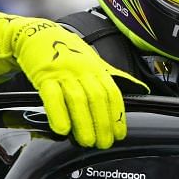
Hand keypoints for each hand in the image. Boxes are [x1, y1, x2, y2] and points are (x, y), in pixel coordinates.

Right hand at [0, 13, 143, 147]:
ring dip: (84, 123)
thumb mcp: (93, 61)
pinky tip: (62, 129)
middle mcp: (82, 69)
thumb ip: (112, 77)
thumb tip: (140, 89)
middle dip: (102, 123)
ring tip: (87, 141)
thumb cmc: (66, 51)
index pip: (111, 93)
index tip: (119, 134)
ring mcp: (63, 72)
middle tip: (104, 143)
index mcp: (96, 68)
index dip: (117, 115)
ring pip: (77, 99)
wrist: (38, 34)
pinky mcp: (43, 76)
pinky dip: (57, 114)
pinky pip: (51, 96)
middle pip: (96, 98)